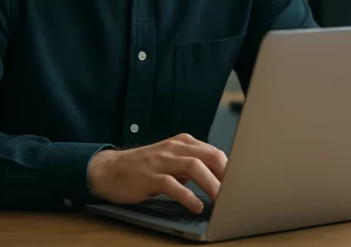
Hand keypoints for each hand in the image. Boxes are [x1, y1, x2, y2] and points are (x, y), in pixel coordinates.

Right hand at [87, 133, 227, 212]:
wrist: (109, 170)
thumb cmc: (144, 167)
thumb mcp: (172, 161)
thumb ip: (193, 166)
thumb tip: (219, 179)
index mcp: (183, 143)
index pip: (214, 152)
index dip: (230, 168)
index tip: (241, 182)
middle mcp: (174, 148)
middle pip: (208, 156)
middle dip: (226, 173)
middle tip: (237, 191)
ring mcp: (161, 161)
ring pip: (194, 167)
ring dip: (211, 184)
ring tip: (222, 200)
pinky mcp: (149, 176)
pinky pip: (172, 184)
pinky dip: (187, 196)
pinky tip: (196, 206)